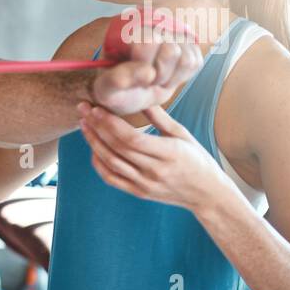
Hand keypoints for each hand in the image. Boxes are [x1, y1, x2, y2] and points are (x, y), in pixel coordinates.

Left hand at [77, 102, 232, 212]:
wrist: (206, 194)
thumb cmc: (197, 159)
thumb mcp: (183, 135)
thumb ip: (160, 117)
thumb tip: (141, 95)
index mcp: (169, 153)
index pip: (131, 138)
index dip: (110, 123)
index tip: (97, 108)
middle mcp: (154, 171)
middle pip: (117, 148)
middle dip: (96, 127)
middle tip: (83, 109)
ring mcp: (144, 184)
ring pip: (111, 163)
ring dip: (93, 142)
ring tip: (84, 124)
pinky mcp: (138, 192)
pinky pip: (111, 178)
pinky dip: (99, 163)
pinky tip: (93, 147)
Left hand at [91, 24, 201, 115]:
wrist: (125, 92)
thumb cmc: (113, 89)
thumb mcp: (106, 89)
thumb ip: (117, 80)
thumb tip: (148, 72)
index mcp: (129, 28)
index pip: (149, 41)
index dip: (143, 64)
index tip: (132, 73)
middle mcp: (153, 24)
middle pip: (171, 51)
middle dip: (158, 74)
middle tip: (144, 79)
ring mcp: (173, 35)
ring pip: (186, 59)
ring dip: (169, 77)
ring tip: (153, 79)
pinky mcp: (189, 48)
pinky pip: (195, 63)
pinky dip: (180, 77)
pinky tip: (165, 78)